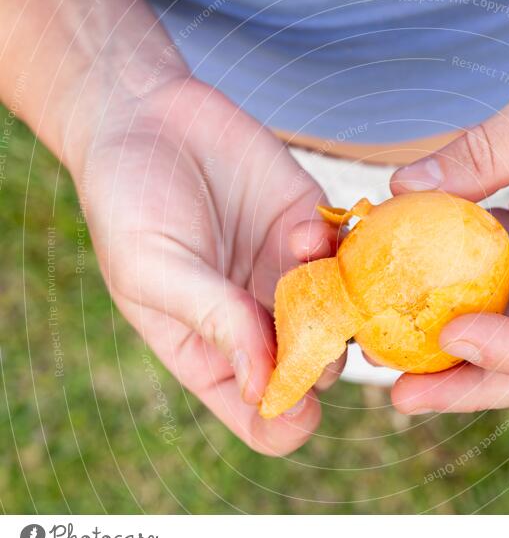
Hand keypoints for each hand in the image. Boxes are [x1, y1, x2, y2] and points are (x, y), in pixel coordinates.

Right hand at [79, 78, 340, 453]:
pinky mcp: (312, 226)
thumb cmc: (129, 202)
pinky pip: (350, 255)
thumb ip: (212, 321)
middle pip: (317, 369)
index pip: (264, 417)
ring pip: (345, 316)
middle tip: (311, 323)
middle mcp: (260, 321)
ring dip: (341, 305)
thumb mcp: (154, 269)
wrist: (144, 116)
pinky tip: (303, 230)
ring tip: (305, 274)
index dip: (284, 421)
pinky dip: (339, 250)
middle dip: (323, 356)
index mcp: (214, 352)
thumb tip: (263, 388)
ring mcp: (291, 275)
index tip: (291, 399)